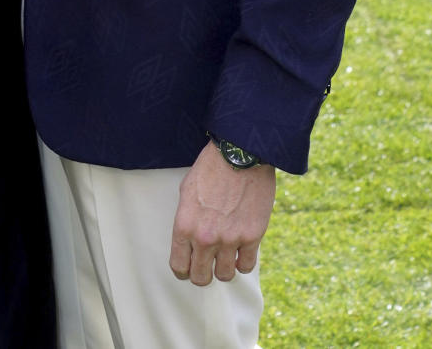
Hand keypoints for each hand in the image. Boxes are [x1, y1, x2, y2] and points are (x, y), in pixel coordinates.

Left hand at [169, 141, 275, 284]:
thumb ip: (187, 221)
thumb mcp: (187, 192)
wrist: (240, 154)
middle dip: (203, 273)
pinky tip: (240, 250)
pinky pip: (247, 266)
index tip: (189, 267)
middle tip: (207, 264)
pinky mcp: (252, 236)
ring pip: (225, 276)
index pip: (179, 267)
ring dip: (224, 268)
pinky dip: (243, 262)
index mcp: (184, 226)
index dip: (184, 270)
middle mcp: (205, 237)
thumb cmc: (211, 168)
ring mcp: (230, 239)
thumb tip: (190, 241)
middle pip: (201, 278)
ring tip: (225, 256)